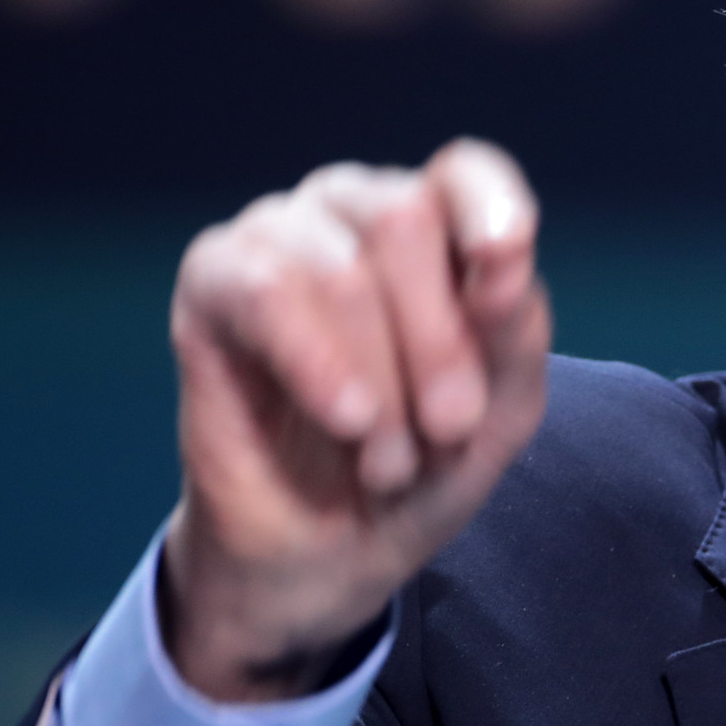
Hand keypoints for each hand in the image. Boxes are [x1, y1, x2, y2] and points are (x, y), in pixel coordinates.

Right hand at [162, 140, 550, 700]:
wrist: (331, 554)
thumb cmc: (424, 463)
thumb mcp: (501, 409)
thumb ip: (515, 329)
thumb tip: (506, 258)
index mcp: (436, 223)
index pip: (465, 172)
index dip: (491, 207)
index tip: (506, 260)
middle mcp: (351, 208)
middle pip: (405, 220)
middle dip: (438, 344)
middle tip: (448, 432)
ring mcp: (276, 234)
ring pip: (340, 269)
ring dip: (382, 384)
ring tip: (390, 461)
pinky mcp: (211, 282)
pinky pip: (266, 294)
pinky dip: (320, 366)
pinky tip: (347, 421)